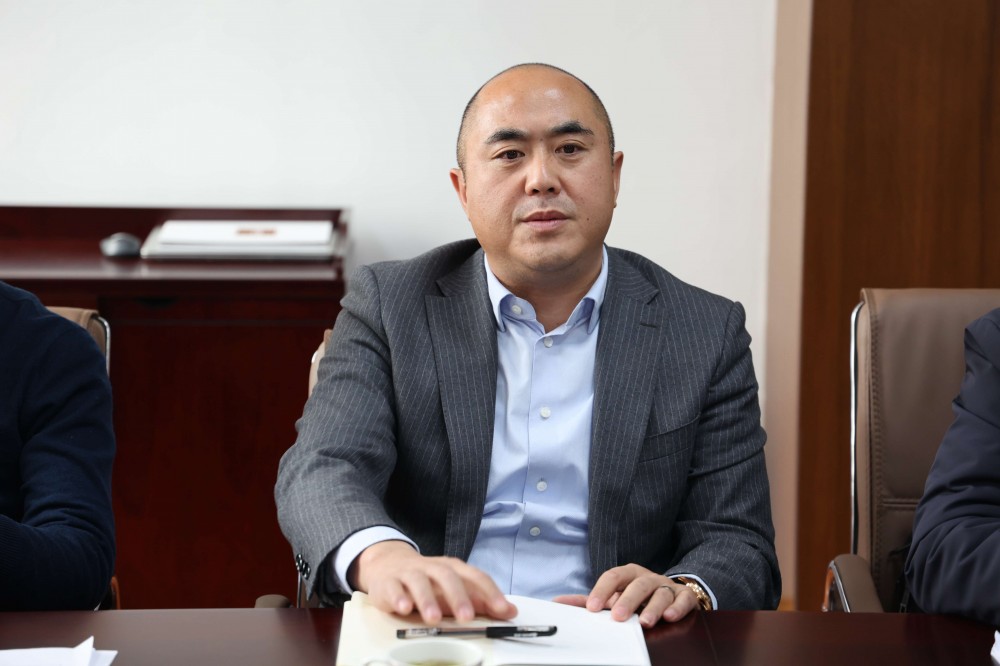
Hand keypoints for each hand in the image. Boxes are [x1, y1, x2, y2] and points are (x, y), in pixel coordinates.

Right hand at [348, 540, 516, 624]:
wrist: (387, 564)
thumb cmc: (426, 580)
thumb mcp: (454, 589)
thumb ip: (481, 600)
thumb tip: (510, 611)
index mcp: (452, 568)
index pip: (475, 576)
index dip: (490, 593)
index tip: (502, 610)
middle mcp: (432, 568)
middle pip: (447, 576)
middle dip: (458, 597)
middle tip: (467, 617)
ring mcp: (409, 573)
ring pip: (419, 582)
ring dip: (427, 599)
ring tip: (434, 618)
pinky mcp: (388, 582)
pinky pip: (392, 588)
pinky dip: (398, 597)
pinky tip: (404, 608)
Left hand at [552, 563, 698, 626]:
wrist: (671, 594)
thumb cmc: (637, 596)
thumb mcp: (613, 597)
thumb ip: (588, 600)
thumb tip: (558, 603)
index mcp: (628, 574)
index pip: (613, 577)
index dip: (602, 590)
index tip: (592, 608)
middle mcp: (647, 577)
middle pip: (637, 584)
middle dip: (627, 600)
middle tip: (617, 616)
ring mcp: (666, 586)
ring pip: (661, 592)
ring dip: (654, 607)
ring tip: (645, 621)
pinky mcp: (684, 596)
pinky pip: (683, 599)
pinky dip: (678, 607)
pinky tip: (670, 616)